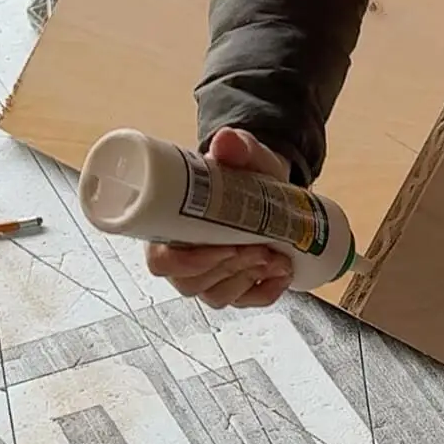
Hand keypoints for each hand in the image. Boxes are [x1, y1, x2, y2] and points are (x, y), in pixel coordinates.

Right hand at [145, 128, 293, 309]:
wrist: (270, 185)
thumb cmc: (243, 174)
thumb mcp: (244, 156)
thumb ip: (236, 147)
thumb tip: (226, 141)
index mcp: (168, 228)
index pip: (160, 262)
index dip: (188, 263)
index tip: (224, 247)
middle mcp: (182, 259)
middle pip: (191, 285)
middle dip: (228, 270)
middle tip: (260, 248)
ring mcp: (208, 277)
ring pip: (218, 296)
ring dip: (247, 280)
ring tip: (274, 256)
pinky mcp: (234, 287)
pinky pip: (246, 301)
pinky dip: (267, 291)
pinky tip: (282, 272)